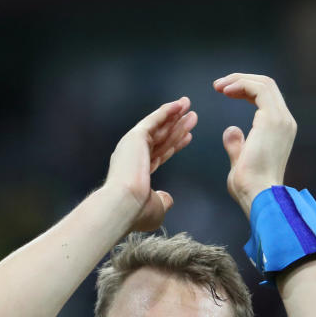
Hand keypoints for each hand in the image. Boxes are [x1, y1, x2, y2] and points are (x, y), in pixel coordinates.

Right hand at [104, 96, 196, 231]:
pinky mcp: (135, 137)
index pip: (159, 154)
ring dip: (173, 115)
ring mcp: (133, 146)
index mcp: (135, 173)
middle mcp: (132, 157)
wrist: (124, 205)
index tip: (188, 136)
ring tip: (188, 104)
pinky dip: (166, 112)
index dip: (174, 145)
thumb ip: (163, 200)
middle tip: (191, 116)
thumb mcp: (156, 208)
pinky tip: (178, 104)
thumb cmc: (137, 212)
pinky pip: (153, 120)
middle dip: (176, 127)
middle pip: (161, 138)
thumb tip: (168, 198)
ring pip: (158, 127)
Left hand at [213, 73, 296, 217]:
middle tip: (218, 85)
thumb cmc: (249, 187)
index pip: (266, 98)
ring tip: (219, 86)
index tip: (224, 92)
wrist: (258, 196)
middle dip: (241, 80)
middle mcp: (285, 121)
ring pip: (264, 84)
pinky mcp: (272, 119)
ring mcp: (281, 119)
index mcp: (280, 130)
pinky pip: (259, 89)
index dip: (245, 89)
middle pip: (267, 86)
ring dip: (240, 80)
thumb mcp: (241, 161)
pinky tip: (226, 90)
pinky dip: (242, 84)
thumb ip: (237, 145)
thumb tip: (231, 130)